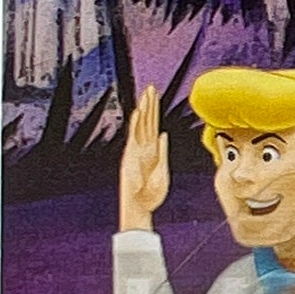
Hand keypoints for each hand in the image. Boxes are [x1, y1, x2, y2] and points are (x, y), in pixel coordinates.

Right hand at [119, 86, 170, 231]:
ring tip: (146, 93)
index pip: (154, 126)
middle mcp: (143, 147)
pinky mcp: (130, 155)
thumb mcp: (162, 171)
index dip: (155, 112)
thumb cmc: (152, 193)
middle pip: (147, 121)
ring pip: (141, 125)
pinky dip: (136, 123)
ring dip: (144, 109)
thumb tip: (164, 135)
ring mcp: (136, 150)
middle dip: (149, 104)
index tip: (156, 97)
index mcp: (152, 150)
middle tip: (151, 87)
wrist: (141, 206)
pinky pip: (134, 135)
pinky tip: (138, 111)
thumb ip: (163, 152)